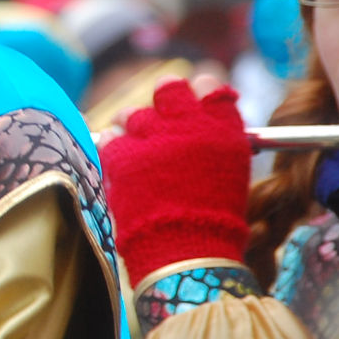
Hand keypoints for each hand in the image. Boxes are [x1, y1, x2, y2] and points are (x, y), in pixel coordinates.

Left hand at [99, 76, 251, 285]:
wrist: (186, 252)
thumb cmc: (213, 221)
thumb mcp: (229, 175)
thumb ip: (215, 142)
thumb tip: (200, 128)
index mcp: (223, 129)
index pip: (211, 86)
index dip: (200, 90)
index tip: (194, 99)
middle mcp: (188, 125)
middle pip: (169, 87)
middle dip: (163, 96)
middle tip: (159, 116)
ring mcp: (152, 137)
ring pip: (132, 112)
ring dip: (132, 125)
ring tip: (139, 149)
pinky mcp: (121, 154)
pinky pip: (110, 136)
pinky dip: (112, 146)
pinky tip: (120, 162)